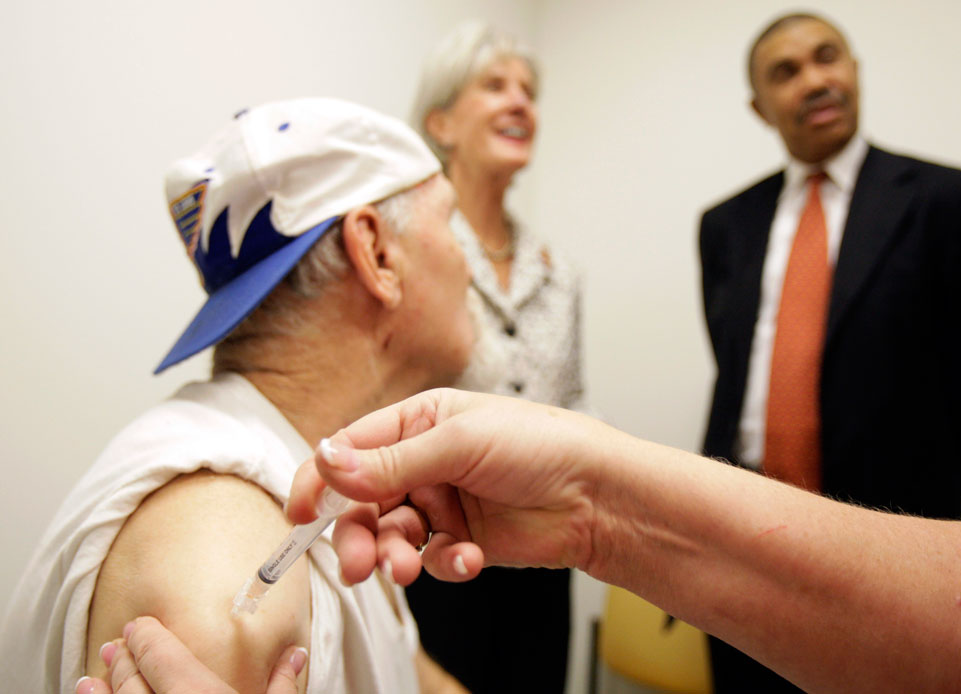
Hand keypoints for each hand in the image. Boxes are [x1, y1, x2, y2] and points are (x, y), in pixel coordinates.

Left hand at [75, 617, 305, 693]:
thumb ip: (281, 686)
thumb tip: (295, 655)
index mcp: (198, 692)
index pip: (160, 654)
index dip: (145, 636)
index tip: (139, 626)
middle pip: (133, 679)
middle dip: (123, 659)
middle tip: (117, 646)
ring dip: (101, 692)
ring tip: (91, 679)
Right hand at [286, 388, 616, 584]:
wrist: (597, 494)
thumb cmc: (540, 444)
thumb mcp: (458, 443)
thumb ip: (390, 462)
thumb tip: (326, 463)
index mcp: (418, 422)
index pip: (351, 449)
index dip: (319, 479)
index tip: (298, 512)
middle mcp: (424, 462)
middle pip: (364, 502)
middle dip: (355, 533)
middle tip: (356, 563)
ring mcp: (444, 503)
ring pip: (393, 537)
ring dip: (394, 556)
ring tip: (408, 568)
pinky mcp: (464, 541)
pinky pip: (433, 560)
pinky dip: (443, 565)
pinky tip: (468, 559)